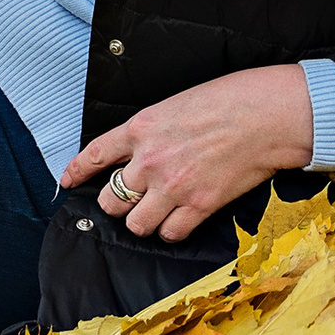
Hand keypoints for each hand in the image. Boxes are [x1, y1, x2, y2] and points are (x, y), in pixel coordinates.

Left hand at [62, 65, 315, 240]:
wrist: (266, 115)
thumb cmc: (228, 100)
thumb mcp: (175, 104)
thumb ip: (151, 131)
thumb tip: (140, 151)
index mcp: (140, 128)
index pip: (95, 154)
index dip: (77, 171)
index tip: (68, 181)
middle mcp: (150, 160)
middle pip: (111, 199)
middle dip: (116, 202)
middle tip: (129, 200)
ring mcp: (173, 186)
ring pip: (136, 224)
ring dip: (142, 221)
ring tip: (153, 213)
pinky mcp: (200, 205)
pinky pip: (170, 233)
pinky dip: (171, 231)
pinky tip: (178, 220)